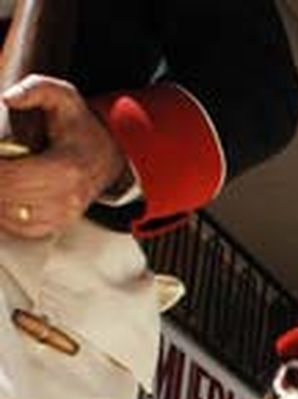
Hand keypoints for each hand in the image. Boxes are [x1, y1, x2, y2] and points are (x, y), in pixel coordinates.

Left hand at [0, 77, 127, 237]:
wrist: (105, 156)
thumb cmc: (76, 126)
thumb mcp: (61, 96)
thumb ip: (34, 89)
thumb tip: (7, 98)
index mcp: (68, 166)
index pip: (17, 175)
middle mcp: (69, 196)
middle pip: (11, 196)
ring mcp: (65, 214)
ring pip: (14, 216)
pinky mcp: (58, 224)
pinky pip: (23, 228)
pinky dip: (4, 216)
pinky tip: (3, 196)